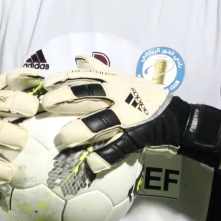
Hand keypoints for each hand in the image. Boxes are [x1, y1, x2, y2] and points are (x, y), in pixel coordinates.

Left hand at [40, 55, 220, 172]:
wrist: (177, 117)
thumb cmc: (145, 98)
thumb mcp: (123, 79)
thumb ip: (99, 71)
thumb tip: (77, 55)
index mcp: (114, 81)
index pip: (82, 75)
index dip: (61, 78)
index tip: (43, 85)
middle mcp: (119, 94)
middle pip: (86, 92)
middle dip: (62, 98)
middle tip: (43, 106)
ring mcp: (130, 114)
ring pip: (101, 120)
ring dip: (81, 129)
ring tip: (64, 138)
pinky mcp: (139, 134)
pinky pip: (120, 146)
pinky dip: (106, 156)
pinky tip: (93, 164)